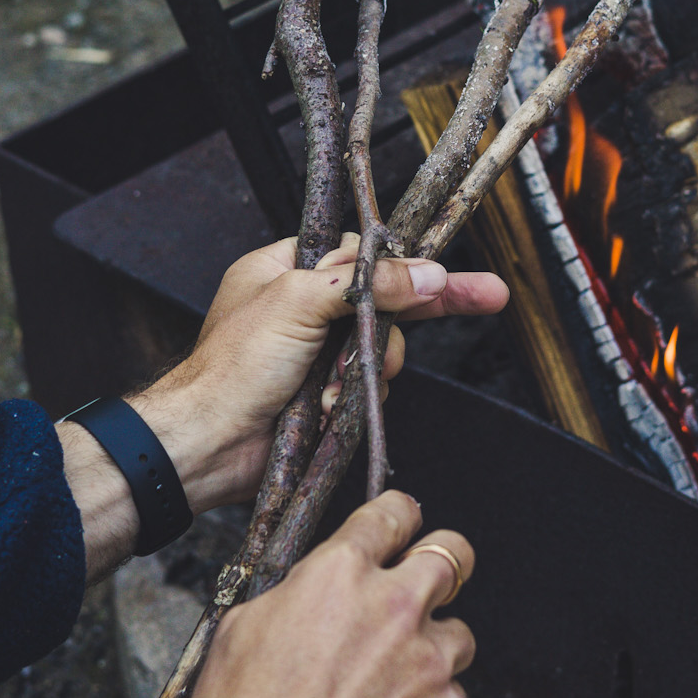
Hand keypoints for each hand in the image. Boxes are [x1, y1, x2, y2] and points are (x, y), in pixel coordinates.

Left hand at [60, 235, 507, 579]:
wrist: (208, 445)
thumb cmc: (231, 369)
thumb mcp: (300, 301)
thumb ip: (367, 282)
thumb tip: (426, 274)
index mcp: (287, 268)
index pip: (363, 252)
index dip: (404, 260)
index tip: (447, 266)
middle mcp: (306, 306)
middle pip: (386, 298)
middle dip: (421, 306)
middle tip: (489, 295)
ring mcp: (319, 352)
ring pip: (385, 347)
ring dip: (372, 365)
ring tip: (337, 380)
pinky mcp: (328, 393)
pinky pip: (372, 385)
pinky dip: (361, 395)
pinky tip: (333, 403)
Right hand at [157, 491, 473, 697]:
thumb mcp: (243, 627)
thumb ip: (299, 590)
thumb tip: (318, 585)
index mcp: (340, 573)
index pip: (393, 512)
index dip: (398, 516)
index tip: (402, 525)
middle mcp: (393, 605)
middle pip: (452, 553)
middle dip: (444, 561)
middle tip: (427, 583)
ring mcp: (427, 660)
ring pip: (459, 632)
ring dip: (432, 647)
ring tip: (392, 682)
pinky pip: (453, 694)